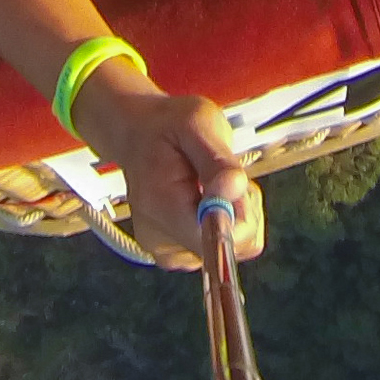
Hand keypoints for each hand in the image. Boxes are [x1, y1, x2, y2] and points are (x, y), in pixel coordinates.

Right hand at [74, 65, 262, 266]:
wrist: (139, 134)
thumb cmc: (166, 127)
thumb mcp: (197, 124)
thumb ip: (218, 161)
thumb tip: (234, 190)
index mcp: (161, 209)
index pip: (216, 241)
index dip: (240, 215)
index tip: (231, 184)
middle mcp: (160, 241)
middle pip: (230, 248)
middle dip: (239, 209)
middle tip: (220, 175)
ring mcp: (168, 252)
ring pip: (233, 249)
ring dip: (234, 215)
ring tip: (211, 183)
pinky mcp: (178, 254)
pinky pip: (223, 247)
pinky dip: (226, 223)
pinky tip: (208, 199)